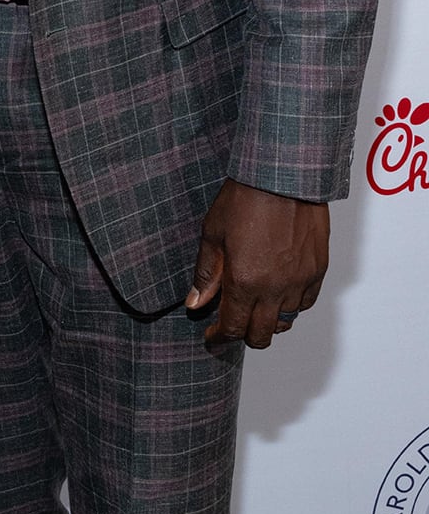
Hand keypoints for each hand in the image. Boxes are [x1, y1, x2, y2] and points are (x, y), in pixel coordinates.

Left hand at [186, 178, 328, 348]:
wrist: (284, 175)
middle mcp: (275, 288)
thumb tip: (195, 303)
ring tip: (254, 307)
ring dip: (267, 321)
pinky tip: (278, 294)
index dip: (220, 337)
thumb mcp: (213, 234)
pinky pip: (305, 303)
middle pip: (261, 335)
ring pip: (285, 321)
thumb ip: (205, 274)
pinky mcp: (318, 270)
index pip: (233, 328)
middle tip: (231, 325)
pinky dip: (291, 306)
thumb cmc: (245, 197)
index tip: (211, 337)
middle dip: (243, 335)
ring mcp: (300, 281)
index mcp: (245, 281)